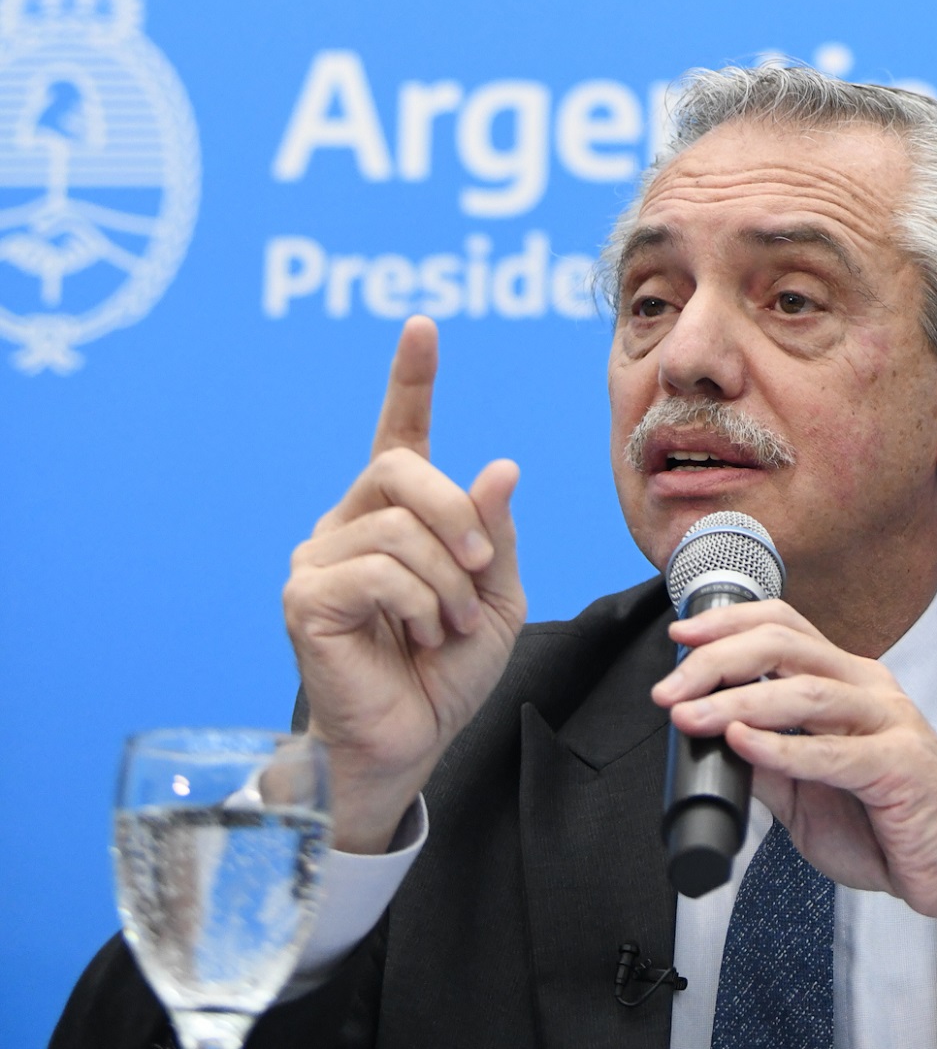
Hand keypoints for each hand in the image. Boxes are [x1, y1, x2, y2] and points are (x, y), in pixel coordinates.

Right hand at [284, 319, 523, 852]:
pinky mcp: (305, 598)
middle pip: (402, 471)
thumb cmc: (449, 670)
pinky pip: (378, 571)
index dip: (411, 377)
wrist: (412, 743)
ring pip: (399, 528)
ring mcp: (318, 559)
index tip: (421, 325)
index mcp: (397, 513)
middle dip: (457, 516)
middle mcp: (348, 523)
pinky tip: (421, 635)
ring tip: (447, 625)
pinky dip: (420, 603)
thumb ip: (494, 530)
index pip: (401, 431)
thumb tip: (499, 465)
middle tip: (480, 571)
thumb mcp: (495, 593)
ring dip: (447, 581)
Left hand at [655, 600, 936, 937]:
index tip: (679, 638)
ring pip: (805, 689)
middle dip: (718, 659)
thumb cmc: (889, 823)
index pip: (784, 627)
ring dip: (739, 700)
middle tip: (671, 689)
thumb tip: (715, 745)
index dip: (729, 624)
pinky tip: (745, 742)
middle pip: (786, 645)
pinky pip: (833, 751)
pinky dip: (782, 746)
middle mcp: (866, 687)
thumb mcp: (810, 794)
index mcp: (845, 681)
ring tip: (692, 716)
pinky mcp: (899, 764)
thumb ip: (771, 766)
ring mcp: (887, 720)